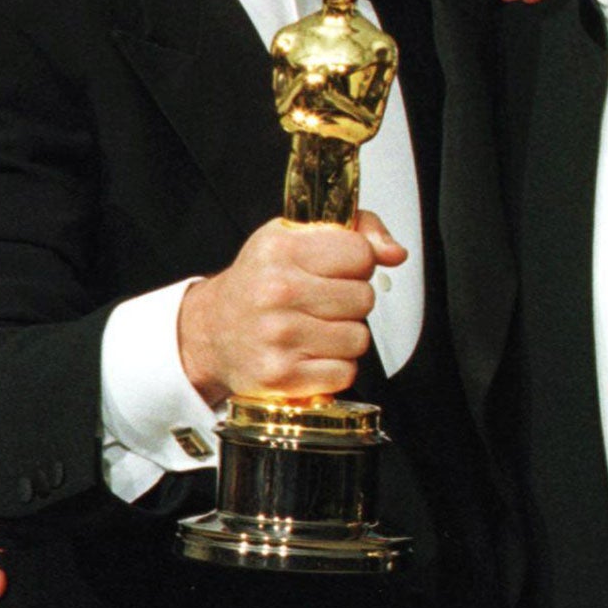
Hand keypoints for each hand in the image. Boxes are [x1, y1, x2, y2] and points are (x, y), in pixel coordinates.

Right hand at [177, 210, 405, 405]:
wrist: (212, 330)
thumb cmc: (260, 281)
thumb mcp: (296, 236)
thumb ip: (357, 231)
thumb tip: (395, 253)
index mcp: (282, 249)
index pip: (361, 253)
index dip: (358, 262)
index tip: (338, 268)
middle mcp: (277, 291)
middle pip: (364, 298)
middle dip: (351, 301)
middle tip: (321, 301)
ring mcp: (277, 336)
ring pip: (359, 338)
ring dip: (344, 336)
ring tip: (314, 328)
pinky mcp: (280, 376)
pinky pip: (345, 372)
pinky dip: (334, 367)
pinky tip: (309, 354)